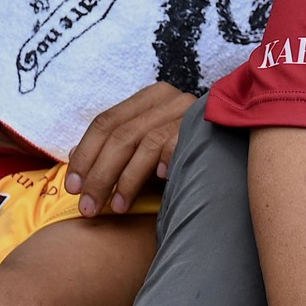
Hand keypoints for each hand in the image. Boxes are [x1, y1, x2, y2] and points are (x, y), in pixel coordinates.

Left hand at [65, 82, 196, 216]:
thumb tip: (72, 154)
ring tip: (116, 208)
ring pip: (143, 142)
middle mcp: (170, 98)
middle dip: (99, 174)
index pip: (105, 121)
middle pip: (121, 134)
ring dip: (124, 180)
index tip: (72, 187)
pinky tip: (157, 182)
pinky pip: (174, 145)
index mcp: (150, 97)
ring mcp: (190, 111)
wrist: (233, 156)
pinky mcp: (206, 127)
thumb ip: (113, 149)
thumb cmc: (183, 155)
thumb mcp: (142, 149)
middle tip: (88, 207)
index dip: (85, 155)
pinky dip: (160, 164)